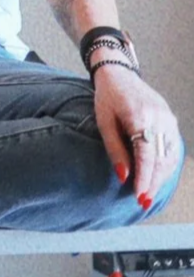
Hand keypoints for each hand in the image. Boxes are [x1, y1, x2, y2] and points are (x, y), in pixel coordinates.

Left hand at [93, 65, 180, 208]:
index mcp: (139, 115)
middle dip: (153, 182)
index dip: (144, 177)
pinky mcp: (171, 121)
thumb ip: (114, 148)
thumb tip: (123, 177)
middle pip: (160, 158)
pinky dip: (165, 165)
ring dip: (160, 177)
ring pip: (170, 156)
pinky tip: (155, 177)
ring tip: (147, 193)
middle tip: (142, 202)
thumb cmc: (107, 97)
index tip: (140, 196)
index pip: (146, 154)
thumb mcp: (103, 121)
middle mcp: (159, 118)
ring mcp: (168, 119)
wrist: (119, 74)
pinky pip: (172, 149)